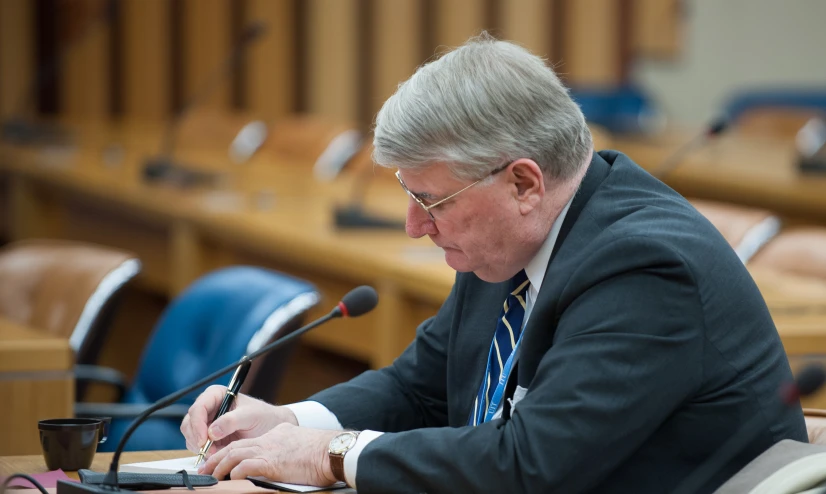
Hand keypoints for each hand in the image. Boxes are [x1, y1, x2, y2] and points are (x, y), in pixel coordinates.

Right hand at [180, 385, 297, 453]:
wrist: (270, 428)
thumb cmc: (263, 416)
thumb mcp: (250, 416)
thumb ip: (232, 421)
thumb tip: (213, 431)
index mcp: (216, 395)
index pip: (198, 408)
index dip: (197, 425)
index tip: (204, 440)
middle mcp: (208, 407)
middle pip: (189, 422)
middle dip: (196, 438)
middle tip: (209, 450)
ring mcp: (206, 422)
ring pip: (190, 435)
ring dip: (199, 447)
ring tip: (216, 452)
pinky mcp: (208, 436)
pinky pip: (197, 445)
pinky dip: (203, 452)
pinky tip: (216, 454)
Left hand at [198, 423, 340, 485]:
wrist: (331, 451)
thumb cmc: (322, 452)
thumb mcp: (300, 444)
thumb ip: (287, 449)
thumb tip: (282, 462)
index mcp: (276, 435)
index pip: (248, 442)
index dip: (232, 451)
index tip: (223, 459)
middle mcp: (268, 440)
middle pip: (235, 446)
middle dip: (218, 457)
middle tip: (206, 468)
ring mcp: (268, 450)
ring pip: (234, 455)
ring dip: (219, 466)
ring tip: (210, 476)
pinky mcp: (270, 463)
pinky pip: (244, 466)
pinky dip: (234, 473)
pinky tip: (229, 480)